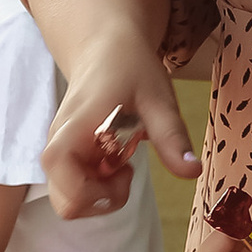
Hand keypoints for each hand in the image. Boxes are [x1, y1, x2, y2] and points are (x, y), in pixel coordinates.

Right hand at [42, 38, 196, 218]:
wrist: (107, 47)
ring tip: (122, 162)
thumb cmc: (130, 68)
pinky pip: (78, 186)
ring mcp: (62, 152)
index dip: (99, 194)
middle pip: (66, 204)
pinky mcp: (69, 155)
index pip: (66, 186)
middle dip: (101, 201)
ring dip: (101, 194)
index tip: (125, 170)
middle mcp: (59, 146)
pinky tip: (116, 157)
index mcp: (72, 132)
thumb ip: (172, 137)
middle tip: (125, 172)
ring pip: (71, 199)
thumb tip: (193, 171)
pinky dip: (99, 184)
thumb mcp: (158, 100)